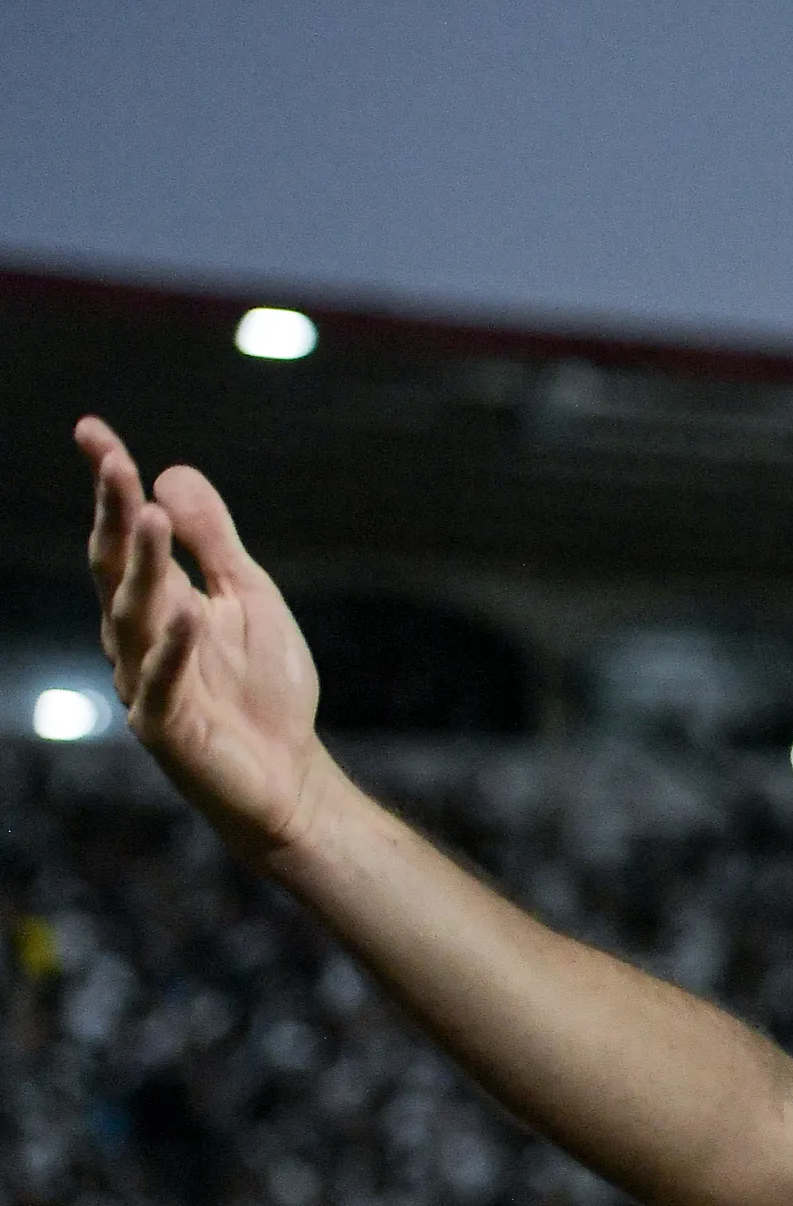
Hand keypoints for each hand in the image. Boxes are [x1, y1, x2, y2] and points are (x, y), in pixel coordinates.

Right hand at [79, 417, 334, 860]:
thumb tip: (170, 471)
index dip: (109, 486)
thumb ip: (213, 542)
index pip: (124, 535)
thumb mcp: (247, 598)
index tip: (93, 431)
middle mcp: (138, 637)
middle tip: (115, 463)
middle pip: (118, 568)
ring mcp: (146, 682)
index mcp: (156, 602)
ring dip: (142, 569)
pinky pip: (162, 685)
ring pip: (133, 618)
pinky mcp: (166, 729)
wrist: (286, 774)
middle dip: (114, 515)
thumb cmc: (263, 687)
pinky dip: (173, 650)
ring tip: (151, 519)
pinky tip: (187, 614)